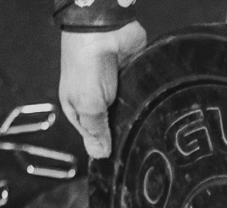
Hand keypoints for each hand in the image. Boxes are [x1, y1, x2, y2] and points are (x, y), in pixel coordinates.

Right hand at [59, 20, 146, 158]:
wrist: (105, 30)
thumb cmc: (86, 63)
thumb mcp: (87, 106)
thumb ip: (95, 130)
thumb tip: (99, 154)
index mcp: (77, 108)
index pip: (92, 136)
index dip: (104, 146)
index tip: (119, 157)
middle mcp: (95, 99)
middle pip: (111, 125)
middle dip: (122, 132)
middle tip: (133, 143)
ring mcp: (115, 89)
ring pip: (128, 112)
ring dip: (134, 117)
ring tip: (143, 125)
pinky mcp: (132, 79)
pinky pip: (140, 97)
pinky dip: (144, 102)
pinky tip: (149, 108)